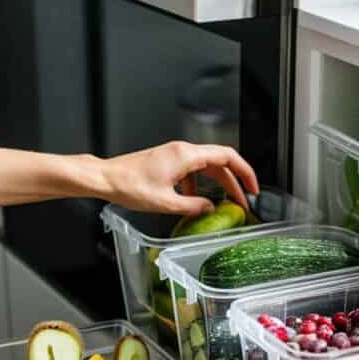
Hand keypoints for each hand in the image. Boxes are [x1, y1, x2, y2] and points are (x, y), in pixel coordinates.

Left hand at [98, 141, 258, 215]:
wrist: (105, 178)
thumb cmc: (129, 186)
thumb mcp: (166, 203)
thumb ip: (194, 206)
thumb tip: (210, 208)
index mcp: (187, 155)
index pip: (227, 157)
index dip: (245, 172)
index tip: (253, 187)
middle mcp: (183, 151)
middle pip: (220, 162)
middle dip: (234, 182)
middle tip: (243, 201)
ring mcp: (175, 154)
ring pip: (206, 167)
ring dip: (218, 184)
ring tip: (224, 203)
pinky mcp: (168, 161)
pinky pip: (192, 170)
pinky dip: (200, 184)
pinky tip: (196, 200)